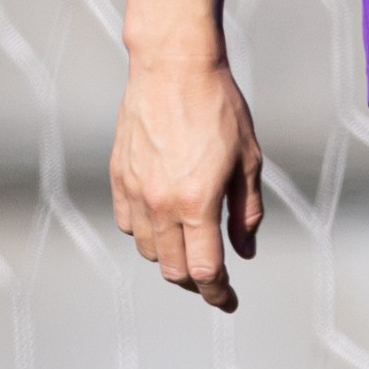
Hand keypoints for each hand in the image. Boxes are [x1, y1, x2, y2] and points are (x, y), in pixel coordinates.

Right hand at [110, 54, 263, 309]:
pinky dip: (148, 234)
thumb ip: (247, 213)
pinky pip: (130, 224)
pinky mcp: (119, 176)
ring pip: (150, 250)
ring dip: (172, 258)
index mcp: (197, 202)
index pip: (205, 270)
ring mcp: (134, 190)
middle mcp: (161, 202)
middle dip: (197, 282)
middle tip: (215, 280)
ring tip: (193, 247)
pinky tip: (166, 223)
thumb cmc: (220, 108)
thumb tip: (245, 252)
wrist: (173, 65)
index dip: (219, 293)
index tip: (229, 302)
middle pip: (174, 270)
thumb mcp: (249, 161)